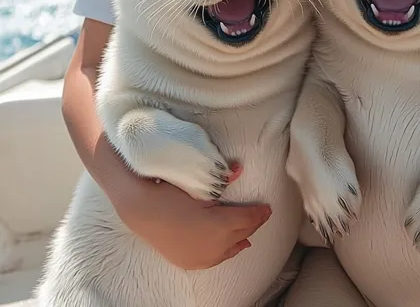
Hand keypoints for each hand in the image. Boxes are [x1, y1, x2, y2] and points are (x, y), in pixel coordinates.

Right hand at [113, 166, 271, 270]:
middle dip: (252, 224)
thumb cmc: (168, 192)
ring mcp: (200, 258)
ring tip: (250, 232)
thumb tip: (239, 169)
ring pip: (229, 249)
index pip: (246, 219)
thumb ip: (221, 180)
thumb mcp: (197, 184)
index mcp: (218, 226)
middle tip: (262, 215)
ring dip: (240, 238)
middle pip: (240, 234)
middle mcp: (213, 247)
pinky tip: (231, 247)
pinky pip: (214, 259)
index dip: (258, 213)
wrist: (139, 210)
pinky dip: (226, 251)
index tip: (267, 207)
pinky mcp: (188, 262)